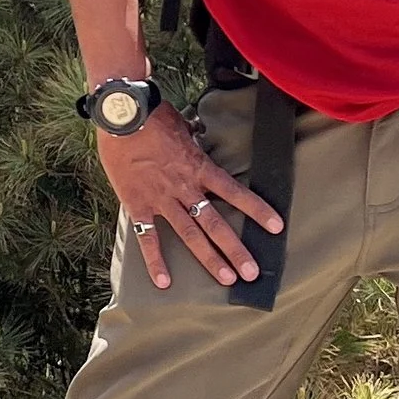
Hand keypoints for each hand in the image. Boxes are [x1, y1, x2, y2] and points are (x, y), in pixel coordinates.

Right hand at [98, 99, 282, 292]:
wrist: (122, 115)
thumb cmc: (153, 116)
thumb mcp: (182, 127)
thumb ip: (193, 141)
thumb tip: (198, 137)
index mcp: (199, 167)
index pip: (235, 192)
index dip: (257, 210)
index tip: (276, 227)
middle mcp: (185, 187)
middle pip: (215, 223)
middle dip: (235, 249)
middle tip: (251, 272)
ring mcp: (162, 199)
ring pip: (189, 234)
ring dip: (209, 258)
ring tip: (226, 279)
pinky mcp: (138, 204)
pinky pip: (148, 237)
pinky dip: (155, 260)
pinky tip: (164, 282)